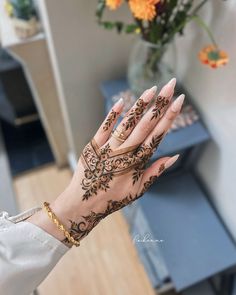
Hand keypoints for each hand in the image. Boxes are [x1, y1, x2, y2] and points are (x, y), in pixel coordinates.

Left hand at [29, 78, 184, 245]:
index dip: (169, 118)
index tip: (179, 101)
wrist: (84, 203)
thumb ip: (156, 171)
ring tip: (152, 89)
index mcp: (138, 163)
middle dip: (160, 104)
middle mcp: (126, 153)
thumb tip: (175, 156)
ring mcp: (109, 148)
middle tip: (171, 85)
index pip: (158, 135)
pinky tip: (121, 101)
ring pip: (127, 124)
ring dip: (140, 106)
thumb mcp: (139, 190)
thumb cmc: (114, 198)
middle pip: (146, 125)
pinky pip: (104, 128)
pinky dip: (112, 115)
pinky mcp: (94, 146)